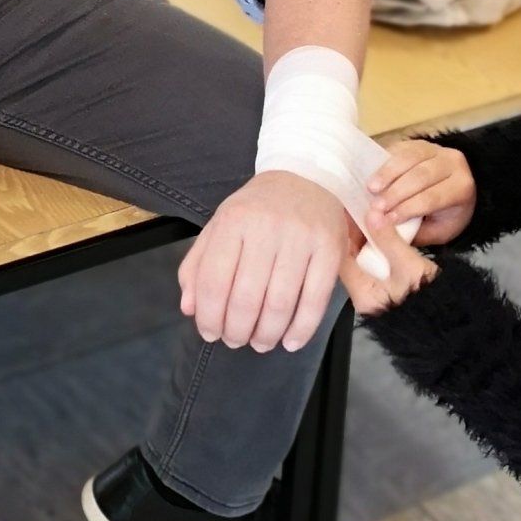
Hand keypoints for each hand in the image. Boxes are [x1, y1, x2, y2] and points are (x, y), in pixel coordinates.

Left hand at [179, 169, 349, 353]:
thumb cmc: (257, 209)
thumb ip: (198, 265)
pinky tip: (290, 342)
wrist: (305, 177)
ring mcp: (302, 238)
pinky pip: (316, 299)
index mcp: (233, 221)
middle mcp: (267, 228)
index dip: (209, 316)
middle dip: (237, 330)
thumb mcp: (219, 226)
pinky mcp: (330, 249)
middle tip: (235, 341)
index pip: (214, 280)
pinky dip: (302, 328)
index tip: (210, 334)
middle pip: (247, 297)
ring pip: (281, 303)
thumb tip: (189, 308)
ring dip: (267, 333)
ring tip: (259, 343)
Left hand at [341, 205, 439, 317]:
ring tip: (374, 218)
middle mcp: (365, 296)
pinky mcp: (389, 288)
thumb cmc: (428, 294)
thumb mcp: (408, 265)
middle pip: (353, 259)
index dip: (345, 235)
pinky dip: (380, 248)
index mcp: (363, 295)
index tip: (351, 214)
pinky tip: (384, 233)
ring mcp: (377, 293)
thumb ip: (388, 240)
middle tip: (363, 212)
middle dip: (357, 236)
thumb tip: (372, 214)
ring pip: (366, 260)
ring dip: (370, 241)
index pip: (343, 260)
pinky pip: (378, 264)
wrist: (447, 312)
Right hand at [366, 139, 476, 244]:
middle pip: (421, 175)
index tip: (387, 219)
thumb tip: (384, 230)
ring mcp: (435, 150)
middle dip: (396, 192)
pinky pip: (400, 149)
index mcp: (461, 188)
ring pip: (410, 157)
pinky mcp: (419, 143)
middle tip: (376, 207)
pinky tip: (373, 176)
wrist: (455, 189)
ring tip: (371, 189)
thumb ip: (415, 232)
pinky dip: (385, 162)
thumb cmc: (445, 215)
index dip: (408, 208)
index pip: (433, 197)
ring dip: (387, 173)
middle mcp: (453, 163)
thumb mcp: (438, 231)